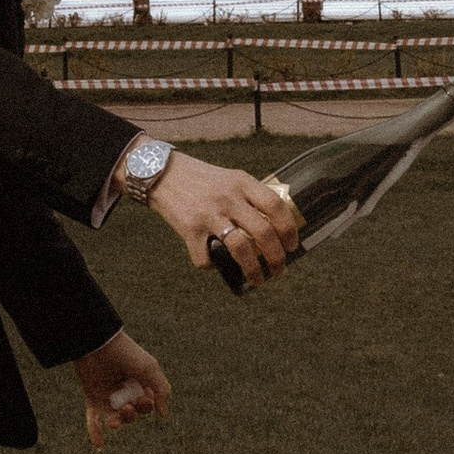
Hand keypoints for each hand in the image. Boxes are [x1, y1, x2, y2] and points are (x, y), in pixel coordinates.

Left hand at [77, 328, 171, 449]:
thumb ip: (162, 390)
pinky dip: (95, 432)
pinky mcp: (92, 396)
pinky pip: (94, 419)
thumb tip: (163, 414)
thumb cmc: (126, 354)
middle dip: (132, 415)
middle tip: (128, 406)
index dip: (147, 406)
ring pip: (116, 418)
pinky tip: (98, 445)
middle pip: (133, 414)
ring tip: (114, 421)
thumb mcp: (149, 369)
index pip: (147, 405)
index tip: (144, 397)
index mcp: (141, 384)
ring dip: (117, 423)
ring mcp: (108, 395)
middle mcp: (125, 391)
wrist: (98, 343)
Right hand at [147, 153, 300, 286]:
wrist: (162, 173)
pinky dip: (213, 267)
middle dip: (277, 257)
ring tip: (258, 280)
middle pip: (264, 232)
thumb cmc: (202, 180)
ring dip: (254, 270)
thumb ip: (250, 197)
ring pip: (241, 249)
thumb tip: (275, 227)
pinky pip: (206, 258)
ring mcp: (209, 214)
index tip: (292, 246)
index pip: (275, 206)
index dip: (289, 230)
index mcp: (242, 182)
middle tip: (280, 269)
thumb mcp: (230, 179)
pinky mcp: (190, 229)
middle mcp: (228, 198)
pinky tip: (216, 265)